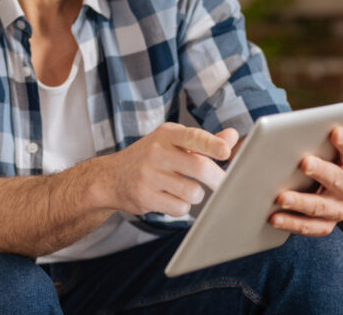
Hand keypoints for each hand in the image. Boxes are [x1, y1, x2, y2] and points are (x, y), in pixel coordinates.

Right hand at [94, 123, 238, 216]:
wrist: (110, 177)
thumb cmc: (149, 157)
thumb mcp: (171, 142)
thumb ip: (203, 141)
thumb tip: (232, 137)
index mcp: (166, 134)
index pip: (192, 136)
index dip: (211, 144)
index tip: (225, 151)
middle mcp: (156, 152)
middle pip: (199, 167)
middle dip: (218, 179)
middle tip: (223, 184)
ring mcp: (149, 175)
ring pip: (193, 192)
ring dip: (195, 195)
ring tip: (183, 189)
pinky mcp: (145, 197)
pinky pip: (180, 208)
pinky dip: (181, 207)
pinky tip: (169, 199)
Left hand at [271, 126, 342, 235]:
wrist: (296, 185)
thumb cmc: (298, 157)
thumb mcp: (301, 146)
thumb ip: (296, 138)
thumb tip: (272, 131)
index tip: (334, 131)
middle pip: (339, 179)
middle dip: (322, 171)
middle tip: (304, 162)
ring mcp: (338, 209)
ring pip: (322, 207)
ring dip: (301, 201)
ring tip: (281, 197)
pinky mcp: (324, 226)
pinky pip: (309, 227)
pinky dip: (291, 223)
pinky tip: (274, 217)